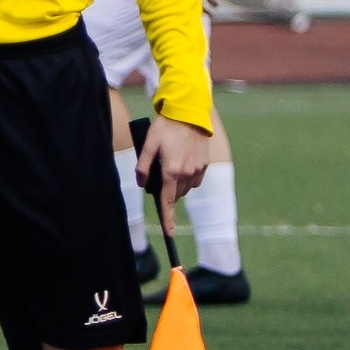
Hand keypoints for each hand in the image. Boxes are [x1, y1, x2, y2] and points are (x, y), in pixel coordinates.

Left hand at [137, 112, 212, 236]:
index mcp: (171, 171)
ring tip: (169, 165)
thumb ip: (144, 167)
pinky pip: (194, 180)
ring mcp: (198, 170)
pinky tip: (181, 164)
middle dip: (166, 192)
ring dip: (176, 185)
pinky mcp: (205, 165)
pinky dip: (186, 178)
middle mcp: (186, 174)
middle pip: (174, 195)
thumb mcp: (148, 145)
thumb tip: (143, 185)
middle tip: (158, 174)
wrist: (189, 115)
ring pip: (185, 189)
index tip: (169, 234)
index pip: (167, 202)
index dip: (167, 219)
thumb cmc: (165, 129)